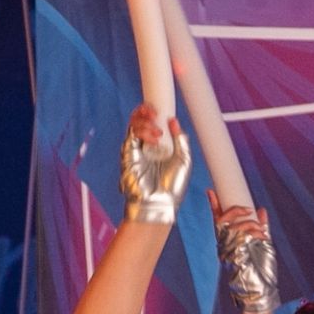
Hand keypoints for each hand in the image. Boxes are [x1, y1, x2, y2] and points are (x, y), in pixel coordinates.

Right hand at [121, 104, 191, 226]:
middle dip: (146, 110)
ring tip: (158, 134)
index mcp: (160, 145)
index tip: (162, 110)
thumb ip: (181, 139)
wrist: (160, 203)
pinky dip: (142, 131)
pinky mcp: (128, 153)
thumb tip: (174, 120)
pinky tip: (153, 139)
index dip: (155, 111)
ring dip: (146, 122)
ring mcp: (136, 148)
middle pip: (140, 118)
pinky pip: (131, 134)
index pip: (154, 122)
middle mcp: (146, 145)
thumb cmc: (173, 187)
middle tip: (155, 113)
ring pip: (134, 123)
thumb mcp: (184, 160)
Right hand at [214, 197, 277, 313]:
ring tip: (260, 232)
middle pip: (222, 219)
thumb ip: (262, 228)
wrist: (261, 290)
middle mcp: (225, 245)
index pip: (218, 220)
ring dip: (250, 224)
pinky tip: (261, 235)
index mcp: (229, 242)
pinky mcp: (235, 253)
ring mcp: (229, 249)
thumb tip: (262, 211)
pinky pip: (241, 233)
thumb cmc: (261, 272)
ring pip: (234, 225)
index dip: (214, 205)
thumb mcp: (263, 245)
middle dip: (235, 209)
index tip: (211, 191)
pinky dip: (254, 231)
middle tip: (248, 209)